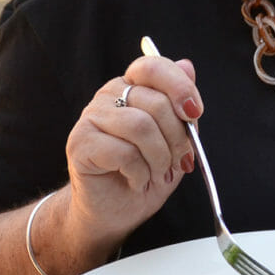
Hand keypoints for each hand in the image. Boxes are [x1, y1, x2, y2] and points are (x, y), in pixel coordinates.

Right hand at [60, 51, 202, 256]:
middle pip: (156, 103)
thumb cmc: (148, 171)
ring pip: (141, 127)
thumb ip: (182, 104)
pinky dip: (140, 172)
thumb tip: (188, 65)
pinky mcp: (79, 143)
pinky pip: (124, 152)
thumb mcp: (177, 138)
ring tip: (157, 172)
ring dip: (159, 158)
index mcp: (133, 87)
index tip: (195, 112)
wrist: (117, 209)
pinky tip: (136, 180)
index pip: (153, 66)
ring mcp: (90, 118)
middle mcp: (109, 96)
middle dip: (178, 138)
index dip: (179, 86)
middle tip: (178, 161)